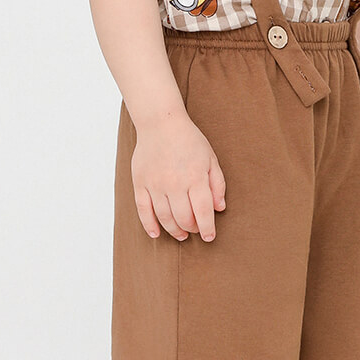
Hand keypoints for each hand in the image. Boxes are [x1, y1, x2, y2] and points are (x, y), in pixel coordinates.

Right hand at [130, 112, 226, 241]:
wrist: (161, 123)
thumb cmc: (189, 140)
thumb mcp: (210, 158)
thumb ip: (217, 184)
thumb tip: (219, 208)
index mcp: (195, 177)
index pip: (203, 211)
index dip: (207, 228)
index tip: (210, 236)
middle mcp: (175, 183)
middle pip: (184, 218)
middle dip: (192, 228)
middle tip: (196, 230)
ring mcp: (155, 184)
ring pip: (165, 218)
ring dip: (174, 230)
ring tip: (182, 234)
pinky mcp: (140, 183)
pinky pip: (143, 210)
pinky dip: (149, 225)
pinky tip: (156, 233)